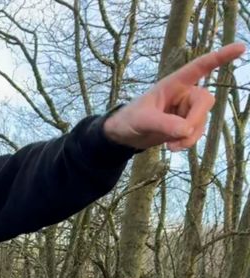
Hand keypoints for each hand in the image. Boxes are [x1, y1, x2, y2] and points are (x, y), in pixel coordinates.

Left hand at [103, 42, 244, 151]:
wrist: (124, 136)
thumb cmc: (130, 119)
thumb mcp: (143, 120)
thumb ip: (164, 123)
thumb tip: (186, 130)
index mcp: (174, 83)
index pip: (200, 67)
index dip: (220, 57)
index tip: (241, 47)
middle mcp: (184, 94)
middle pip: (205, 101)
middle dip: (195, 119)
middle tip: (181, 134)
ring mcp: (187, 110)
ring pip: (201, 121)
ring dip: (189, 136)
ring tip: (171, 146)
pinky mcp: (186, 124)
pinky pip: (196, 132)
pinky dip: (187, 142)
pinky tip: (172, 147)